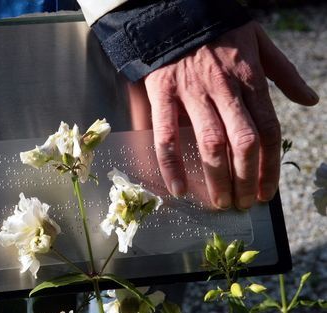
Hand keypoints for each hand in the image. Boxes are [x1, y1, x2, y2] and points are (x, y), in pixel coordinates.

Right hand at [144, 21, 318, 208]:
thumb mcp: (259, 41)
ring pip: (210, 143)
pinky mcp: (163, 95)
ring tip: (219, 202)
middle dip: (246, 179)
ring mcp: (192, 94)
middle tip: (242, 203)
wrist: (174, 13)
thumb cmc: (218, 30)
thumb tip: (309, 100)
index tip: (267, 193)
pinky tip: (179, 189)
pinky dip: (172, 165)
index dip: (270, 167)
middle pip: (243, 143)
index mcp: (250, 79)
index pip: (268, 131)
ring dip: (216, 179)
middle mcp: (224, 90)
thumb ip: (284, 72)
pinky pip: (167, 135)